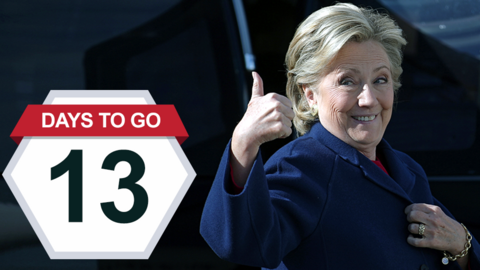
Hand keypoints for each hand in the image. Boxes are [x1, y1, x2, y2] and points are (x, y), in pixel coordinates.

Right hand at [230, 72, 293, 186]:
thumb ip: (257, 86)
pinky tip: (271, 133)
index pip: (288, 105)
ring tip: (270, 127)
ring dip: (282, 128)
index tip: (270, 115)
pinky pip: (288, 132)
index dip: (281, 111)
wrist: (246, 134)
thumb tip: (255, 73)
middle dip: (283, 120)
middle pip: (291, 114)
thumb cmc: (251, 117)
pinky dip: (282, 135)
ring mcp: (278, 116)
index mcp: (273, 97)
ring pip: (290, 123)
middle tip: (270, 122)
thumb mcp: (255, 99)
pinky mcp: (279, 127)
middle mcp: (276, 104)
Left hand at [405, 203, 468, 267]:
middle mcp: (433, 220)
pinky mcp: (431, 242)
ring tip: (414, 230)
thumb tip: (410, 208)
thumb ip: (427, 209)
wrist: (459, 239)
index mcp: (435, 211)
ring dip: (410, 229)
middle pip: (412, 215)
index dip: (408, 209)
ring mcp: (432, 231)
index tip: (407, 212)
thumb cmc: (446, 225)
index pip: (415, 207)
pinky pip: (414, 241)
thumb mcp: (439, 213)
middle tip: (411, 221)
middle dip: (408, 218)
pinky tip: (412, 238)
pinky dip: (410, 240)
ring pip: (411, 228)